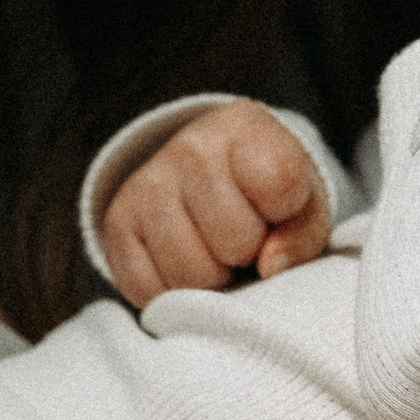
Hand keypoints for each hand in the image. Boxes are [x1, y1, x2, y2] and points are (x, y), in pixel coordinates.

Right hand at [100, 102, 330, 303]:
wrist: (208, 175)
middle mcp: (190, 148)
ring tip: (214, 249)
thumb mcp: (303, 203)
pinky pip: (149, 291)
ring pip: (190, 274)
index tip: (275, 207)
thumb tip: (269, 267)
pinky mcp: (117, 222)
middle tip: (242, 235)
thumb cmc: (265, 194)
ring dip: (210, 277)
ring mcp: (147, 184)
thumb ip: (302, 235)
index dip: (284, 213)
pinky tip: (184, 260)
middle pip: (233, 240)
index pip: (279, 183)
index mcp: (245, 127)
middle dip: (245, 251)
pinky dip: (172, 291)